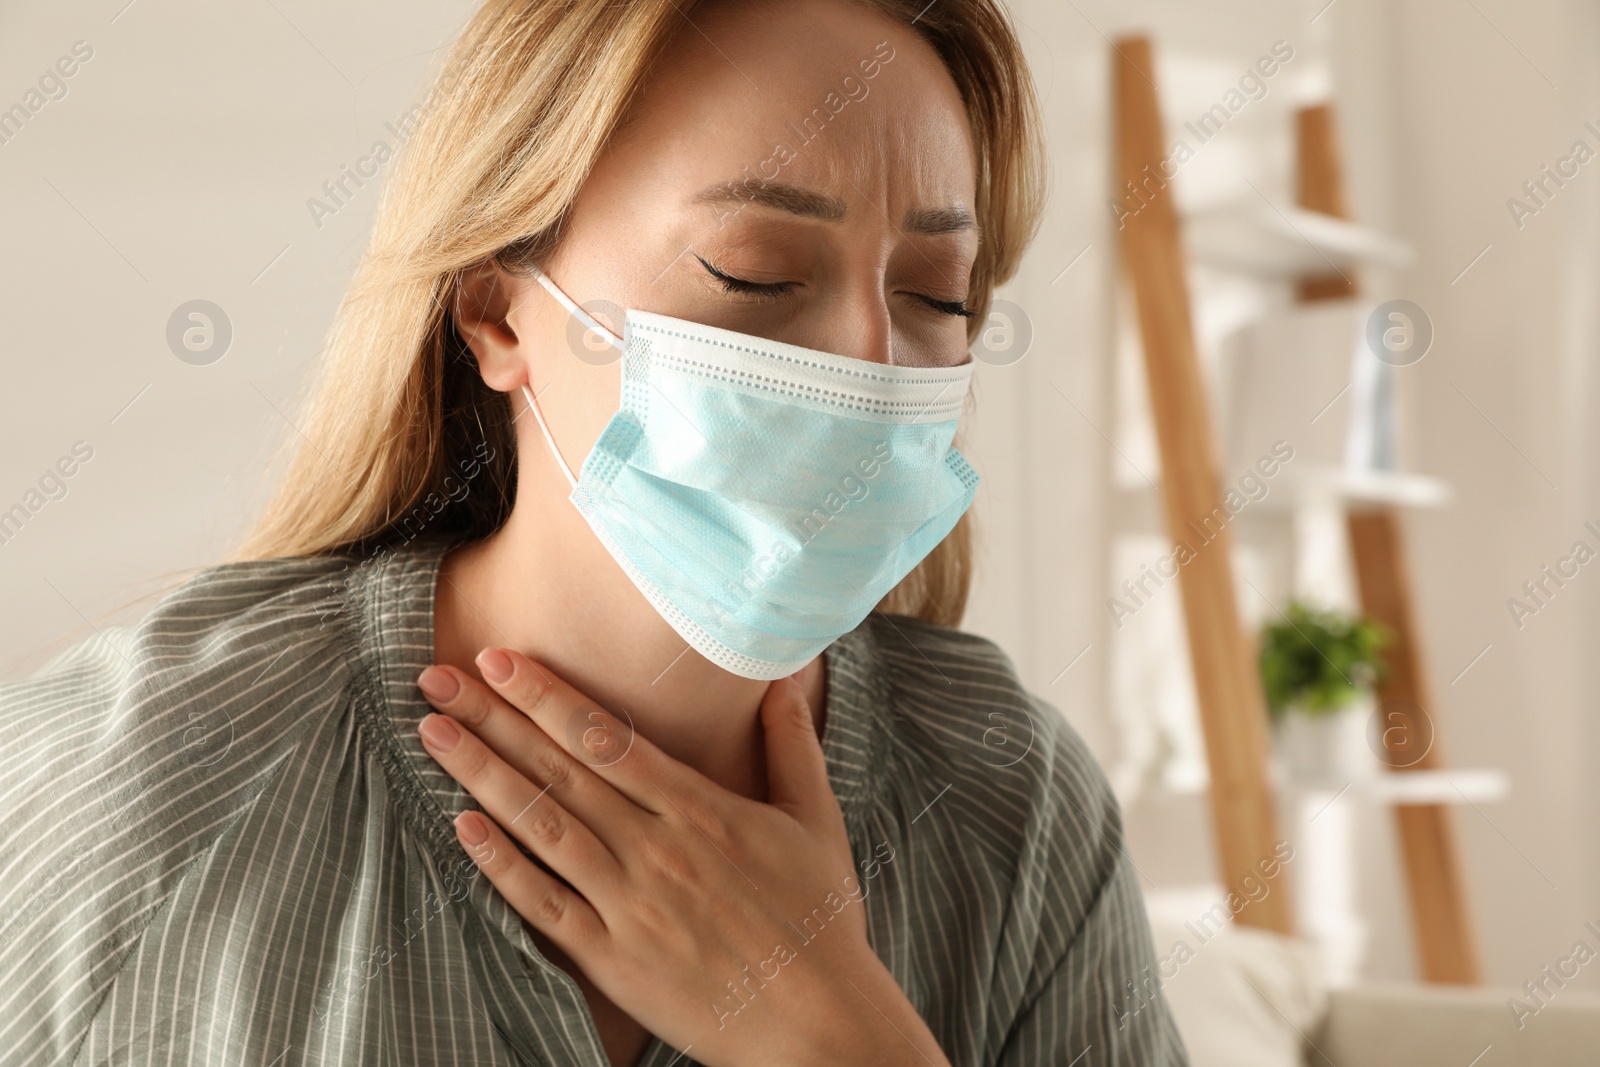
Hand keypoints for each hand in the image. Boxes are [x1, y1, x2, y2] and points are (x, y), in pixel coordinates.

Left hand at [414, 648, 949, 1066]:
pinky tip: (461, 827)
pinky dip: (499, 865)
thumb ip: (792, 741)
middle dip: (494, 717)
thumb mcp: (816, 819)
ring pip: (541, 827)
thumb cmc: (821, 919)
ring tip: (432, 732)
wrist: (819, 1024)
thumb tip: (789, 671)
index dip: (547, 695)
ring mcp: (630, 905)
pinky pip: (543, 906)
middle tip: (439, 676)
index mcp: (702, 809)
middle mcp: (657, 849)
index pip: (607, 737)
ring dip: (481, 775)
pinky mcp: (612, 960)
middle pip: (560, 770)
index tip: (500, 658)